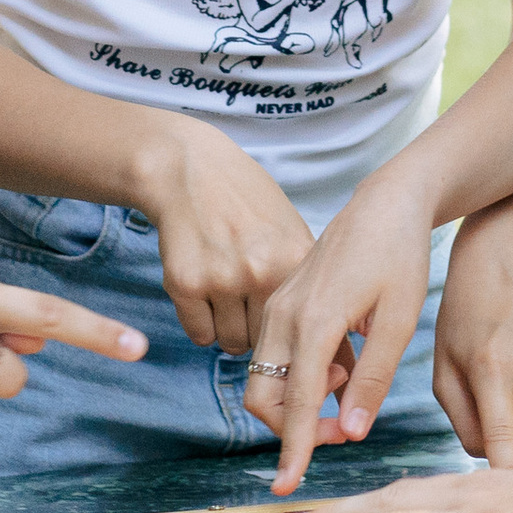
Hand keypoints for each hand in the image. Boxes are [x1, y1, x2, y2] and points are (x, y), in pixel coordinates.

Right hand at [136, 121, 323, 356]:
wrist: (191, 169)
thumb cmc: (245, 200)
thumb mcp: (291, 229)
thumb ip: (302, 278)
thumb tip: (328, 337)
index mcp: (294, 257)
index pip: (305, 327)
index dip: (294, 330)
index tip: (287, 326)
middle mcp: (261, 270)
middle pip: (266, 341)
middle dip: (257, 329)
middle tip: (248, 302)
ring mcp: (221, 278)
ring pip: (230, 343)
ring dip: (229, 329)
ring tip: (227, 296)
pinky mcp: (184, 283)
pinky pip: (200, 335)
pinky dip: (201, 323)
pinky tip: (204, 293)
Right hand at [243, 180, 437, 492]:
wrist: (386, 201)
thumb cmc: (399, 255)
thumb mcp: (398, 321)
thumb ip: (373, 379)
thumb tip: (350, 431)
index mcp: (313, 320)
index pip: (294, 402)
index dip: (292, 449)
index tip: (287, 487)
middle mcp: (284, 313)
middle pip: (264, 395)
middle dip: (292, 427)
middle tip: (341, 430)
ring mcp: (279, 304)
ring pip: (265, 376)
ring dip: (298, 400)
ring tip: (349, 384)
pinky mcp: (282, 299)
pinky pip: (277, 353)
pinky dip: (300, 374)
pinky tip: (342, 365)